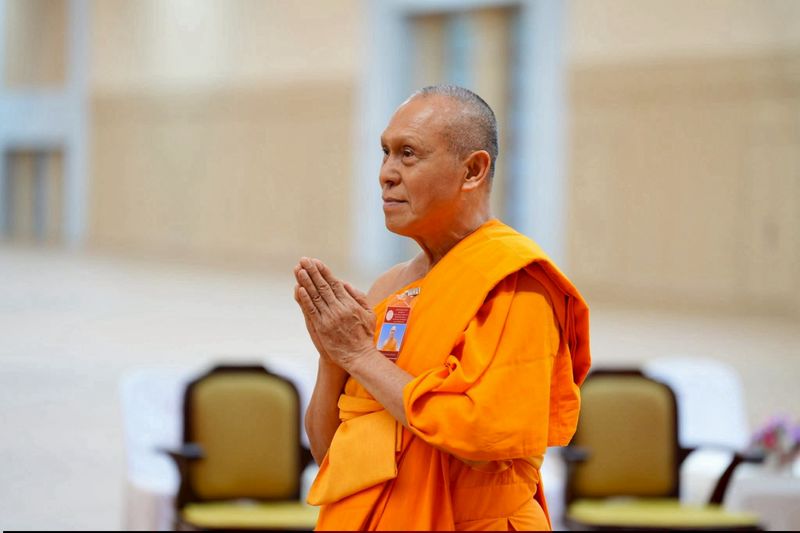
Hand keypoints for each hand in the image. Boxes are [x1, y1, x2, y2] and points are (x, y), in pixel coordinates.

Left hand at [293, 257, 376, 371]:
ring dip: (305, 282)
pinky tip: (298, 289)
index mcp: (349, 303)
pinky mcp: (321, 327)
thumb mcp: (369, 313)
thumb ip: (358, 297)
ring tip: (298, 270)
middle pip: (323, 286)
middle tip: (304, 260)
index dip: (324, 272)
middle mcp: (338, 308)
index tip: (317, 262)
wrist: (359, 356)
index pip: (334, 283)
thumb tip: (345, 284)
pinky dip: (304, 299)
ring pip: (315, 296)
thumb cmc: (365, 335)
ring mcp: (329, 317)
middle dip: (312, 272)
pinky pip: (311, 310)